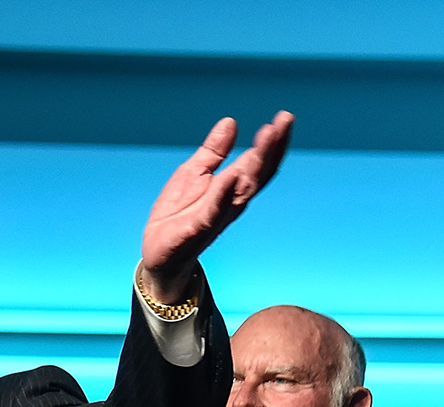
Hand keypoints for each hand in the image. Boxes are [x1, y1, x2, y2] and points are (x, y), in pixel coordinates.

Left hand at [141, 111, 295, 302]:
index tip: (284, 117)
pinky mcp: (198, 228)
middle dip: (273, 146)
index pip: (258, 161)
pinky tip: (233, 175)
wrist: (158, 253)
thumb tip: (230, 122)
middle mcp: (231, 200)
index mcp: (231, 186)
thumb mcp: (193, 173)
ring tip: (267, 136)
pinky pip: (214, 209)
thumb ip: (213, 151)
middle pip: (259, 172)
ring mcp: (217, 214)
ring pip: (244, 188)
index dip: (272, 140)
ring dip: (257, 162)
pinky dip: (224, 192)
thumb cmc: (178, 214)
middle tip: (285, 121)